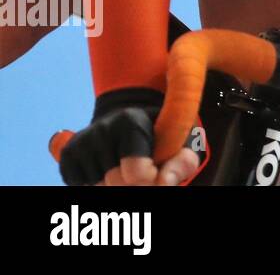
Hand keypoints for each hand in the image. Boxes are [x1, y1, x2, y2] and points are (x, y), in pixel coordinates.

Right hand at [58, 90, 199, 185]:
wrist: (133, 121)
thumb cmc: (164, 135)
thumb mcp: (183, 141)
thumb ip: (182, 161)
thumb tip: (165, 182)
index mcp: (133, 121)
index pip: (137, 172)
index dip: (150, 178)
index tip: (156, 169)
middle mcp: (102, 128)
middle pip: (116, 183)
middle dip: (133, 184)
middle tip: (143, 170)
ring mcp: (82, 141)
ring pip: (98, 186)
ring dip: (115, 185)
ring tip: (127, 167)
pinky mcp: (68, 155)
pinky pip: (81, 185)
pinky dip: (98, 184)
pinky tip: (110, 169)